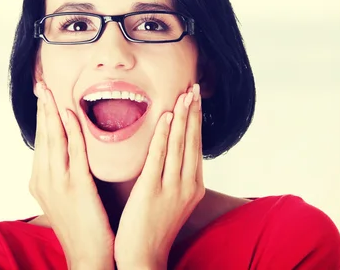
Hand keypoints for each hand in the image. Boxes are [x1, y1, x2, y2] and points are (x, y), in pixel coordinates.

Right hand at [29, 82, 114, 269]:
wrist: (87, 258)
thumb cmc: (81, 227)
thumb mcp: (66, 196)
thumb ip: (64, 172)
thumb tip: (69, 151)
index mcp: (41, 181)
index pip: (41, 140)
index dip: (42, 115)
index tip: (43, 95)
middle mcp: (44, 180)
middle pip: (43, 135)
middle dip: (43, 107)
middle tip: (42, 83)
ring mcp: (58, 184)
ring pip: (53, 139)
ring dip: (52, 112)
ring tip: (50, 91)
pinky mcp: (77, 188)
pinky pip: (74, 153)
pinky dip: (71, 131)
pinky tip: (70, 114)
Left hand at [114, 84, 204, 269]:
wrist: (144, 257)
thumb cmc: (153, 228)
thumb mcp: (172, 200)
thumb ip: (172, 176)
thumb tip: (168, 153)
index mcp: (193, 186)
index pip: (195, 146)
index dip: (195, 120)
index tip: (194, 99)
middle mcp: (187, 185)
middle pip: (192, 141)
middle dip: (193, 112)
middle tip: (194, 87)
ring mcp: (172, 188)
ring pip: (179, 145)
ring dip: (182, 117)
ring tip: (185, 94)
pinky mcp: (152, 191)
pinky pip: (159, 157)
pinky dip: (164, 135)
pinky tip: (166, 117)